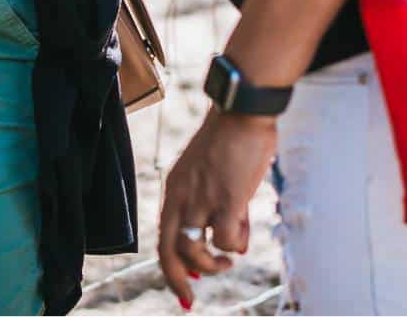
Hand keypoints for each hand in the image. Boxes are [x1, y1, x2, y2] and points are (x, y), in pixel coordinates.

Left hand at [158, 109, 276, 310]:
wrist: (243, 110)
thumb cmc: (234, 139)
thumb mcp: (215, 176)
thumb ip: (220, 211)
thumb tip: (234, 247)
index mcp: (175, 188)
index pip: (162, 236)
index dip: (170, 266)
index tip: (183, 288)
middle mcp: (181, 195)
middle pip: (168, 250)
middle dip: (177, 280)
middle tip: (189, 298)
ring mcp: (202, 198)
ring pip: (194, 249)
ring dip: (212, 264)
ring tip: (227, 261)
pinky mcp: (226, 198)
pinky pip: (225, 239)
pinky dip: (234, 245)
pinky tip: (243, 233)